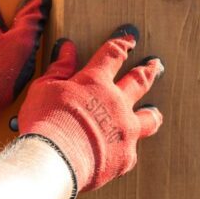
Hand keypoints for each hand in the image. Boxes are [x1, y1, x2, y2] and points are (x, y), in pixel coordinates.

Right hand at [17, 25, 163, 198]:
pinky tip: (124, 150)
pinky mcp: (125, 157)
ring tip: (154, 111)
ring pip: (148, 118)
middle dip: (147, 71)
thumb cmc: (44, 121)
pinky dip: (126, 147)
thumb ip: (59, 69)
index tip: (130, 39)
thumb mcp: (44, 88)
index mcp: (95, 82)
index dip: (122, 45)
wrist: (54, 159)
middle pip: (138, 82)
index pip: (112, 55)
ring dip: (151, 112)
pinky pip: (131, 150)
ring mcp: (125, 131)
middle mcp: (116, 103)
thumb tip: (67, 48)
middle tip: (155, 65)